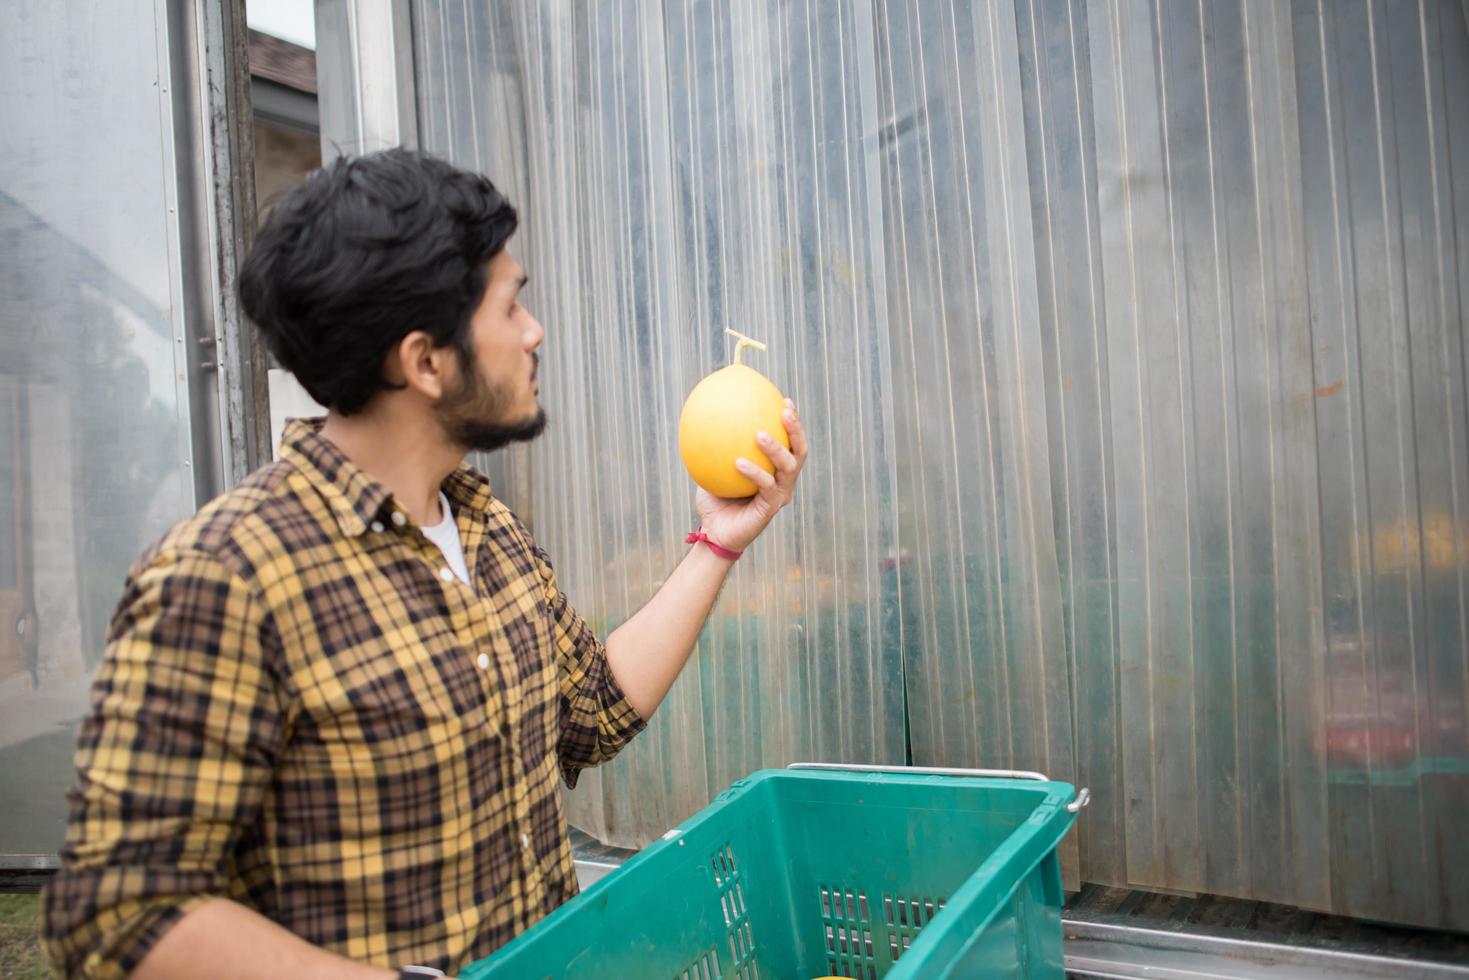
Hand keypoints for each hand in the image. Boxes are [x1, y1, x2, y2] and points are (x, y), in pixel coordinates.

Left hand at [695, 399, 808, 554]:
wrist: (715, 533)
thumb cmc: (716, 500)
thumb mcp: (713, 469)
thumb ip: (716, 448)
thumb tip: (706, 416)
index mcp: (776, 470)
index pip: (790, 443)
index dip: (792, 422)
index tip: (783, 400)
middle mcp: (784, 481)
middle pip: (799, 451)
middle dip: (795, 429)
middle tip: (784, 411)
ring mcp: (780, 495)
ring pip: (787, 467)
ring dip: (775, 448)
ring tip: (760, 434)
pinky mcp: (770, 508)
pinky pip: (765, 485)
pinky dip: (753, 472)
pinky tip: (738, 461)